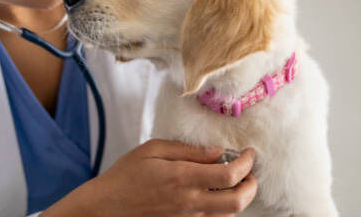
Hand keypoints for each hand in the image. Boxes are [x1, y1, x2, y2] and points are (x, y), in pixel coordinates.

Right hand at [43, 139, 257, 216]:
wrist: (108, 206)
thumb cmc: (126, 175)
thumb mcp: (153, 150)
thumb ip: (187, 150)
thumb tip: (217, 151)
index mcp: (183, 178)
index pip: (229, 175)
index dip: (247, 163)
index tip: (250, 152)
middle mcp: (190, 202)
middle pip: (238, 201)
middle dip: (252, 185)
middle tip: (251, 171)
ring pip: (230, 214)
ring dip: (241, 197)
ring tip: (237, 180)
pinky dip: (225, 208)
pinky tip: (218, 194)